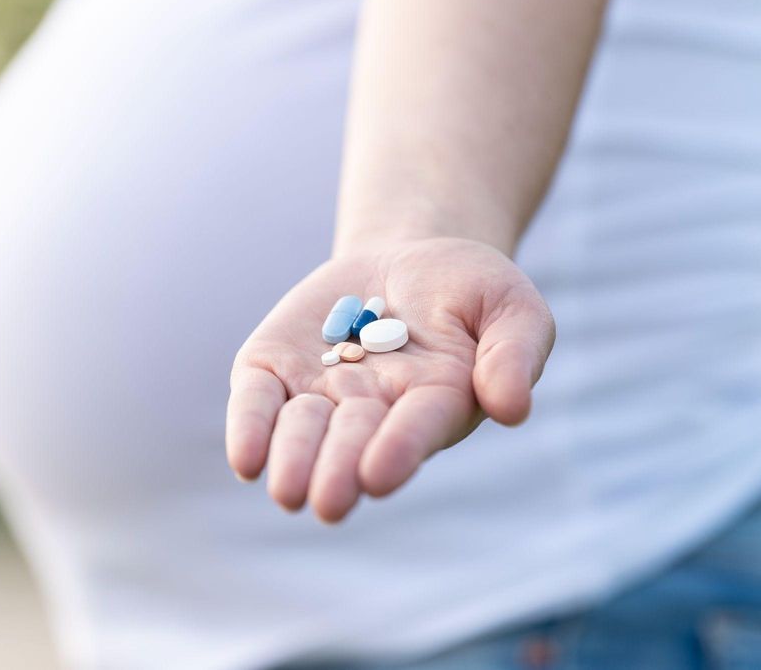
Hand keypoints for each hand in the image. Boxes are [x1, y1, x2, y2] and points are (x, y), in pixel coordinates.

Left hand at [225, 237, 554, 522]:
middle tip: (327, 502)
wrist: (408, 258)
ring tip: (287, 490)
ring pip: (302, 429)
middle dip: (338, 468)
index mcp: (435, 402)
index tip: (378, 475)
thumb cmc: (470, 290)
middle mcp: (374, 410)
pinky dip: (249, 427)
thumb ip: (514, 353)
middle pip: (352, 439)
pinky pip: (258, 400)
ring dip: (294, 457)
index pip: (416, 428)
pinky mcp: (276, 367)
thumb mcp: (511, 306)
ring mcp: (322, 391)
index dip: (398, 449)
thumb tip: (512, 408)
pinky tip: (246, 459)